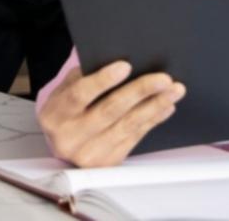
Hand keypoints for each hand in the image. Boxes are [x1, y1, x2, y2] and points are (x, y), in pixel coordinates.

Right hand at [39, 61, 184, 167]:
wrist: (62, 140)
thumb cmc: (68, 106)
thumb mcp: (67, 88)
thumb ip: (87, 77)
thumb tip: (124, 65)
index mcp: (55, 114)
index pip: (79, 94)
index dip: (103, 80)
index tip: (126, 65)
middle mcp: (69, 138)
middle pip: (109, 111)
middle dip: (139, 92)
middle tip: (162, 78)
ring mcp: (89, 154)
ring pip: (127, 126)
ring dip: (154, 106)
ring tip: (173, 91)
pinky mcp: (107, 163)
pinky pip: (135, 138)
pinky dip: (152, 120)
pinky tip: (165, 106)